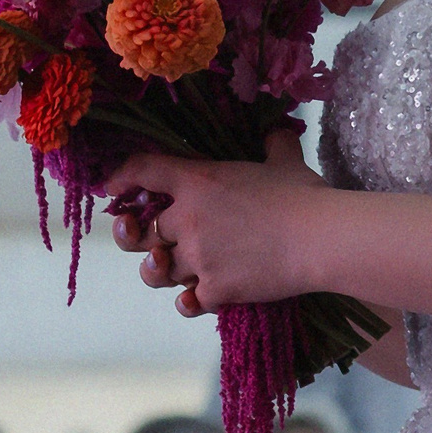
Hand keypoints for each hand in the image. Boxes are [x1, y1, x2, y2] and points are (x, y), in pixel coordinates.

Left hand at [110, 131, 328, 312]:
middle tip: (150, 239)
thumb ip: (273, 144)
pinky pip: (186, 302)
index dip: (120, 177)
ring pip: (157, 271)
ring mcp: (198, 258)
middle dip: (138, 236)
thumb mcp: (286, 160)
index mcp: (199, 180)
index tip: (110, 189)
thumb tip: (276, 131)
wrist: (320, 239)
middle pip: (140, 232)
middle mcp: (188, 219)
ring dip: (161, 271)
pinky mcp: (215, 288)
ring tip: (172, 270)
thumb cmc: (304, 196)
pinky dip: (190, 301)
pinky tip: (199, 298)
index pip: (143, 170)